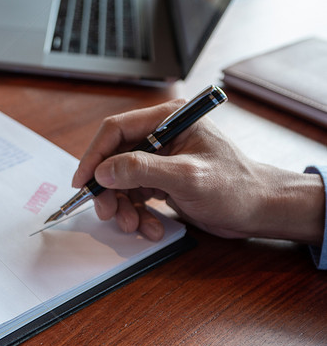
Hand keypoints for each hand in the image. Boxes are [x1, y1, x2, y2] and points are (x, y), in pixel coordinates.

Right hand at [73, 100, 324, 242]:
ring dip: (123, 206)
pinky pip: (135, 194)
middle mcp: (161, 134)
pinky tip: (150, 227)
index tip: (83, 182)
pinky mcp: (162, 179)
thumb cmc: (237, 187)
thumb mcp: (187, 177)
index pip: (116, 130)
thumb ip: (142, 170)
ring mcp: (161, 158)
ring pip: (121, 180)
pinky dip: (137, 213)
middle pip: (114, 158)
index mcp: (169, 119)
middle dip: (109, 189)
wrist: (261, 211)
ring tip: (134, 226)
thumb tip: (103, 172)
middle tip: (108, 213)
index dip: (94, 156)